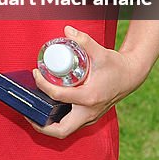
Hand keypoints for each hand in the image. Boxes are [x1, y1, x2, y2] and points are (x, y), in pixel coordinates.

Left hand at [26, 26, 143, 138]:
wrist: (131, 75)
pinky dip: (57, 121)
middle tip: (27, 112)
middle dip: (41, 124)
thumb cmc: (115, 65)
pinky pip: (70, 124)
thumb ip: (84, 40)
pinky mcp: (89, 117)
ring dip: (48, 124)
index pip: (57, 96)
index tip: (36, 73)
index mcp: (89, 98)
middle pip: (61, 130)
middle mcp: (89, 112)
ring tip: (33, 111)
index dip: (41, 84)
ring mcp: (90, 118)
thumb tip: (67, 29)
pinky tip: (47, 109)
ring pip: (65, 130)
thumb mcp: (100, 52)